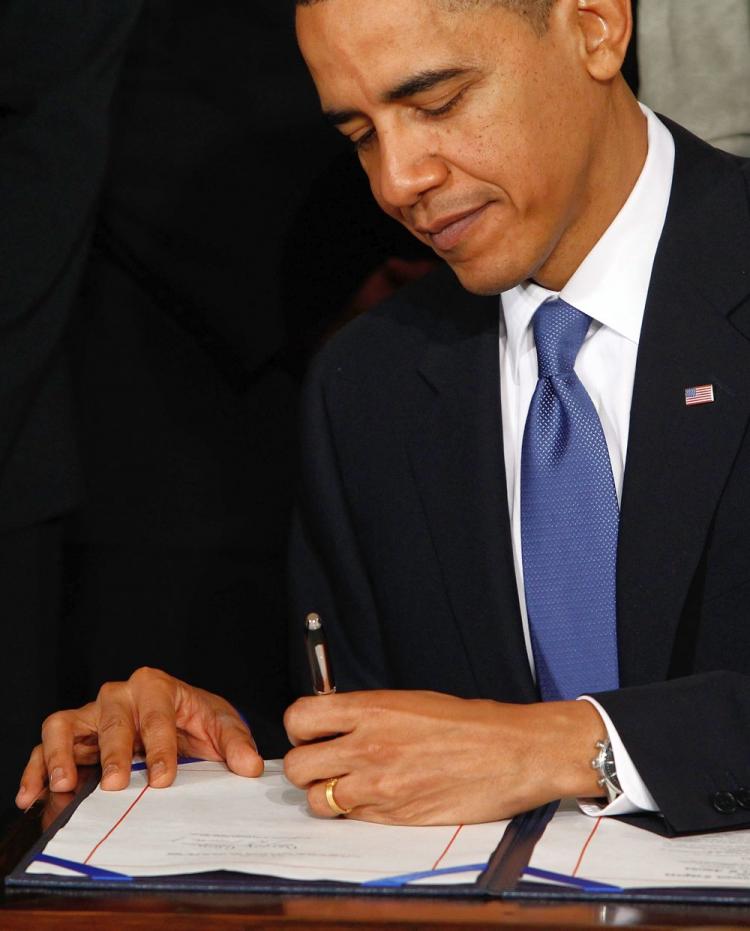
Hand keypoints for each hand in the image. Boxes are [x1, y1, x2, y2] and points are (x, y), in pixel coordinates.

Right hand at [16, 667, 262, 808]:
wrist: (181, 719)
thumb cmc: (196, 718)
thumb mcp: (220, 725)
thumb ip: (236, 743)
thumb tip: (250, 765)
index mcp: (156, 686)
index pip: (155, 715)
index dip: (160, 747)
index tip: (162, 778)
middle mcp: (120, 695)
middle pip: (111, 719)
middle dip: (115, 752)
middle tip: (117, 785)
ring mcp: (92, 714)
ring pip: (65, 724)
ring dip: (61, 753)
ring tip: (66, 784)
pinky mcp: (72, 735)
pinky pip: (45, 745)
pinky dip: (36, 768)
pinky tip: (32, 794)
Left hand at [283, 690, 605, 824]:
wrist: (510, 752)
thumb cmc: (467, 724)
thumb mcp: (409, 701)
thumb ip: (366, 714)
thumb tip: (335, 723)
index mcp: (370, 709)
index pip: (300, 718)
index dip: (298, 729)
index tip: (309, 733)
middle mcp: (366, 747)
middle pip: (297, 766)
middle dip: (305, 767)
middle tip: (324, 764)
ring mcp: (378, 786)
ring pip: (317, 800)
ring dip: (327, 795)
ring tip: (350, 786)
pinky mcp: (393, 816)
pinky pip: (352, 819)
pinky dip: (356, 812)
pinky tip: (379, 797)